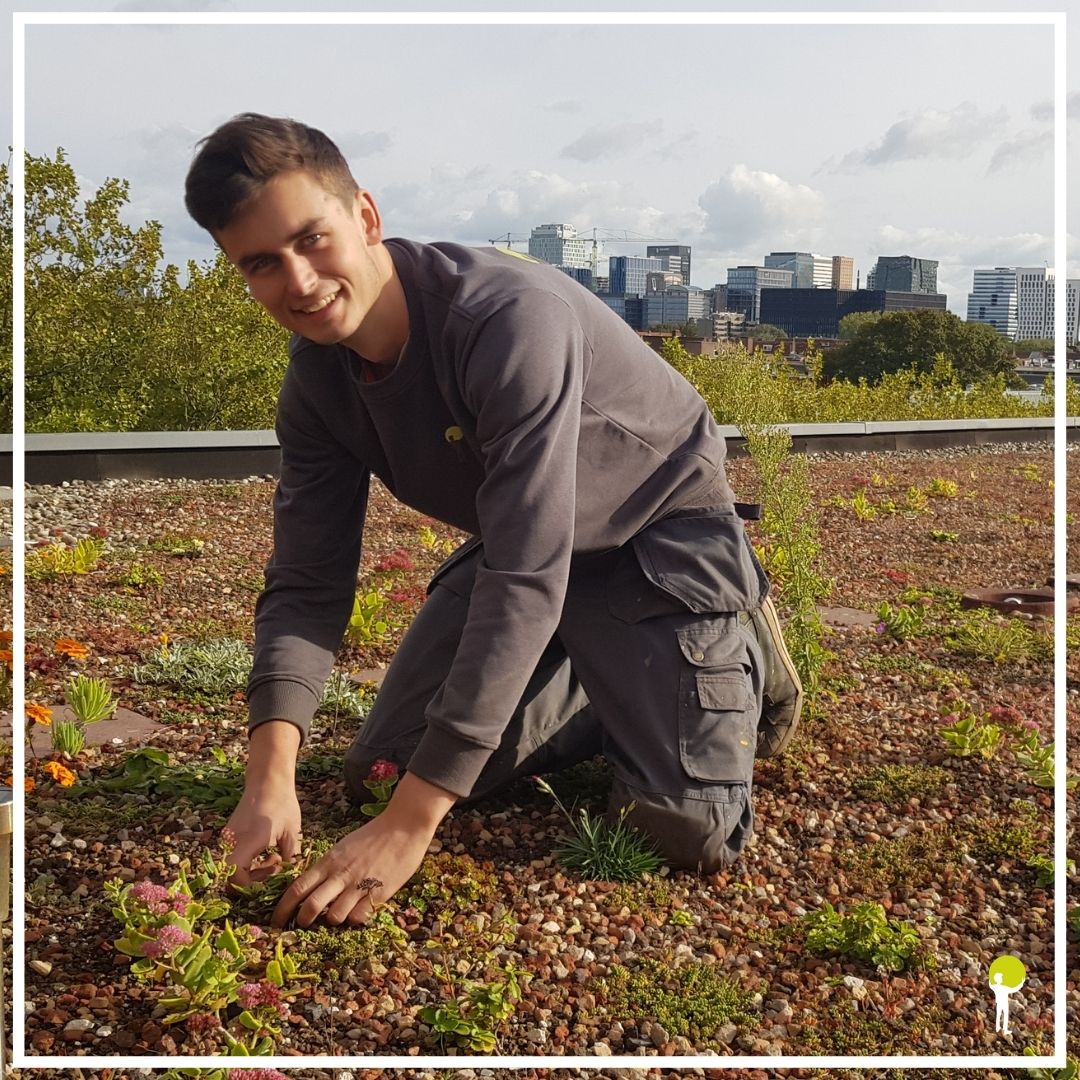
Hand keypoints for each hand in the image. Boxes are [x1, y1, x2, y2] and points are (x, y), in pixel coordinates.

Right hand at [225, 780, 301, 886]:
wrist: (267, 780)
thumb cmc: (282, 804)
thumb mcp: (292, 833)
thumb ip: (290, 859)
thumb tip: (290, 881)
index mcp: (247, 841)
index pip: (235, 877)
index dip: (251, 887)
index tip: (272, 881)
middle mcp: (232, 841)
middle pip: (232, 877)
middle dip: (254, 881)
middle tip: (276, 869)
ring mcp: (228, 839)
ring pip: (233, 869)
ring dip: (253, 872)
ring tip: (275, 859)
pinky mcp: (229, 836)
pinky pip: (234, 858)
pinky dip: (249, 863)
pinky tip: (268, 853)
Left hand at [270, 810, 430, 927]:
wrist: (404, 825)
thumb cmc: (374, 835)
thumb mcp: (344, 847)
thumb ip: (329, 866)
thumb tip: (314, 887)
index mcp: (329, 861)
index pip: (297, 888)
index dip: (282, 908)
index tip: (275, 921)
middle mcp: (340, 874)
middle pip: (310, 907)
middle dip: (301, 922)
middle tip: (301, 926)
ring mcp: (359, 885)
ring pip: (334, 916)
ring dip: (332, 921)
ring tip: (337, 916)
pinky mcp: (378, 893)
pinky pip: (359, 917)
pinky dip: (355, 919)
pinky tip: (359, 912)